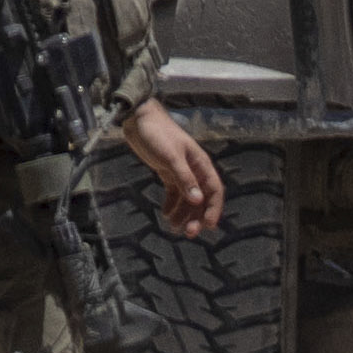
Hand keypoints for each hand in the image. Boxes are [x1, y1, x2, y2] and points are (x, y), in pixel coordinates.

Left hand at [122, 99, 222, 239]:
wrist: (138, 120)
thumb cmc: (158, 134)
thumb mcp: (171, 157)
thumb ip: (184, 178)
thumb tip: (197, 200)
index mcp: (201, 165)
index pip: (214, 191)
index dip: (213, 209)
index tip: (208, 225)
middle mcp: (194, 170)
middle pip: (201, 198)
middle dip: (196, 216)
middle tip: (189, 233)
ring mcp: (181, 172)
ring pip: (187, 198)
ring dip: (184, 214)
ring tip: (175, 228)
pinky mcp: (167, 172)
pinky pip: (174, 193)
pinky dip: (172, 205)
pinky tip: (166, 215)